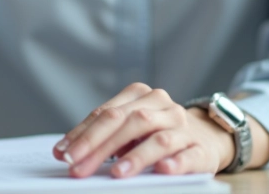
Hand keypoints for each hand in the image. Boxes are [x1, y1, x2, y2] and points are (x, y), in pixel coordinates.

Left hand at [52, 83, 235, 178]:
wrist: (206, 137)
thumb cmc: (156, 133)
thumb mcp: (129, 128)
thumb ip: (102, 135)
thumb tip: (65, 151)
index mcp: (141, 95)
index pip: (106, 113)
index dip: (82, 134)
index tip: (62, 153)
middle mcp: (163, 107)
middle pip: (128, 122)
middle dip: (99, 146)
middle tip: (78, 167)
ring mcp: (184, 128)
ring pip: (158, 139)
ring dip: (135, 157)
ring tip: (116, 173)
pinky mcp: (201, 149)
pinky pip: (188, 155)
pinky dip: (175, 163)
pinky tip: (163, 171)